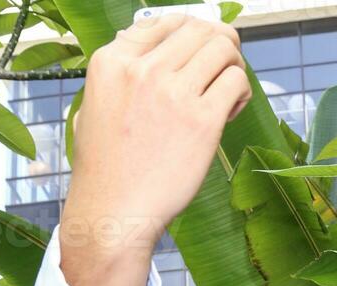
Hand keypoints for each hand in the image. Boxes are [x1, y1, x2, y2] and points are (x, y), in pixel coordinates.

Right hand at [59, 13, 250, 285]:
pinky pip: (236, 81)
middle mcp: (141, 70)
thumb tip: (150, 46)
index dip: (189, 35)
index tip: (196, 58)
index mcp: (112, 62)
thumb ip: (121, 75)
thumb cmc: (107, 170)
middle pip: (198, 29)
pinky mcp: (201, 121)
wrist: (114, 212)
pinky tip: (232, 111)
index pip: (164, 22)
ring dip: (234, 64)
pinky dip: (241, 92)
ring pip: (222, 48)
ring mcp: (172, 93)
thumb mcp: (94, 107)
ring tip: (229, 92)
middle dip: (218, 44)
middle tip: (224, 68)